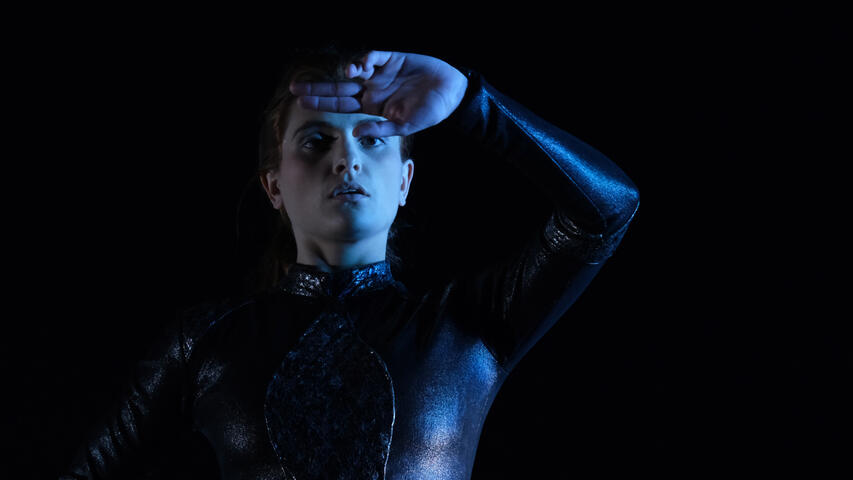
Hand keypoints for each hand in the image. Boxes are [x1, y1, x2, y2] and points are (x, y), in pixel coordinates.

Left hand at [289, 50, 467, 136]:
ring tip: (348, 75)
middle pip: (340, 88)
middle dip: (319, 88)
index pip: (341, 105)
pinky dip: (367, 59)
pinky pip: (375, 57)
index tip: (302, 102)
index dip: (322, 102)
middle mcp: (373, 89)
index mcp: (373, 107)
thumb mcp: (405, 126)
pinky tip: (364, 66)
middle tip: (296, 88)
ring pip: (355, 70)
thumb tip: (355, 131)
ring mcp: (382, 74)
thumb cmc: (431, 112)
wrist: (453, 93)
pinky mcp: (393, 59)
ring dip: (348, 72)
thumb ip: (380, 129)